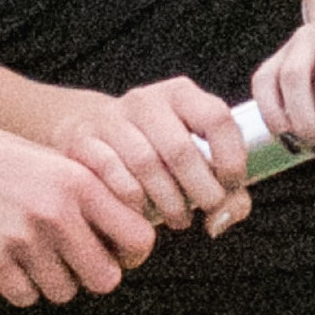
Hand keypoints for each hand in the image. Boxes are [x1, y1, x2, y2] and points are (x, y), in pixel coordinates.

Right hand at [0, 114, 156, 305]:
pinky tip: (4, 257)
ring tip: (30, 252)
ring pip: (63, 292)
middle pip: (106, 279)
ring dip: (52, 281)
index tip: (117, 254)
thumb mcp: (47, 159)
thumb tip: (131, 236)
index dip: (133, 253)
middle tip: (73, 262)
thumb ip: (87, 192)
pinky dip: (18, 286)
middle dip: (93, 276)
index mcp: (76, 181)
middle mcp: (53, 210)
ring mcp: (20, 238)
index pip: (139, 238)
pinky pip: (24, 297)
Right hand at [52, 76, 248, 235]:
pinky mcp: (83, 139)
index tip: (231, 186)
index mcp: (181, 94)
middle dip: (201, 189)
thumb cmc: (156, 148)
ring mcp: (111, 117)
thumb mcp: (195, 153)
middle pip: (181, 149)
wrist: (91, 130)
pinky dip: (132, 200)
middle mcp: (146, 100)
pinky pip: (111, 174)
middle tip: (207, 211)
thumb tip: (223, 220)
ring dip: (168, 201)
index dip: (231, 158)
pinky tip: (144, 212)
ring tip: (180, 218)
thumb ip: (224, 186)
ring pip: (146, 164)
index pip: (216, 118)